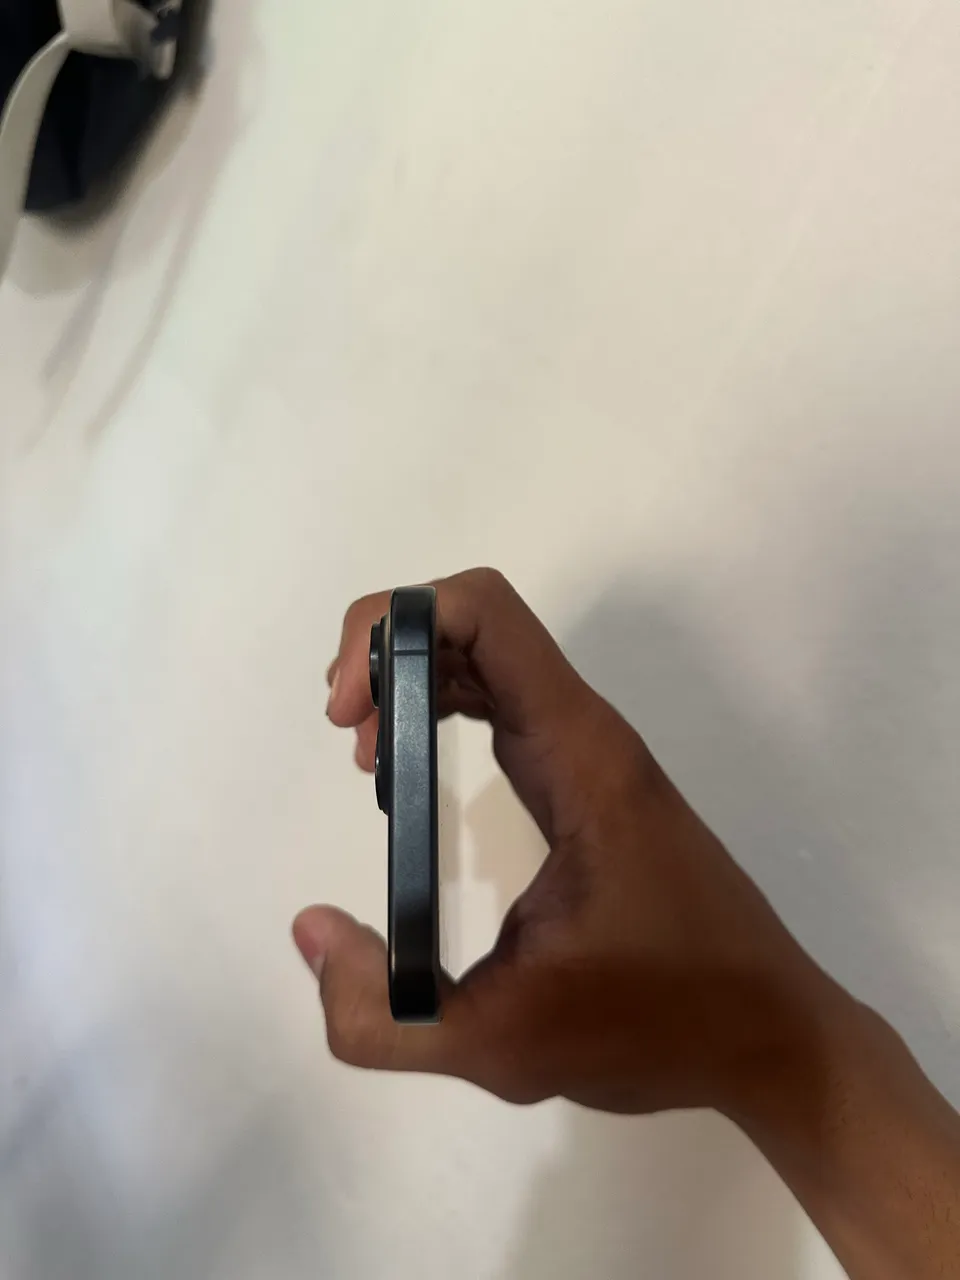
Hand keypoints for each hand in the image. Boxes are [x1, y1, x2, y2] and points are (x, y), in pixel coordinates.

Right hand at [293, 568, 841, 1113]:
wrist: (769, 1036)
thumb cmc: (655, 1025)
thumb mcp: (501, 1043)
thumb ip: (384, 1013)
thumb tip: (310, 928)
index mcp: (577, 755)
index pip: (485, 613)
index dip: (393, 630)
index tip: (350, 719)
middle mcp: (585, 732)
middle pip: (475, 620)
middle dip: (387, 652)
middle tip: (348, 738)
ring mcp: (589, 753)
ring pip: (488, 656)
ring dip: (410, 680)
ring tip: (369, 758)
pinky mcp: (587, 781)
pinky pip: (504, 704)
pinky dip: (442, 709)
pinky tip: (409, 775)